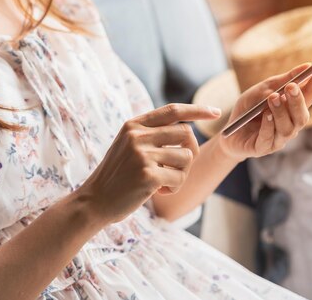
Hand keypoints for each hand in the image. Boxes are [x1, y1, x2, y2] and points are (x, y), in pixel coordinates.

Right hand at [75, 104, 220, 226]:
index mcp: (134, 125)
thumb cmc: (117, 176)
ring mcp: (142, 155)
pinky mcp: (148, 175)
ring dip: (181, 173)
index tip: (216, 112)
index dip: (197, 110)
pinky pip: (179, 178)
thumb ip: (151, 134)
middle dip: (190, 152)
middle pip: (186, 134)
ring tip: (163, 181)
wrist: (94, 201)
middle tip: (177, 168)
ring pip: (186, 157)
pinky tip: (157, 192)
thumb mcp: (128, 146)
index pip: (173, 110)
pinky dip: (174, 187)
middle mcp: (138, 136)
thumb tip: (188, 130)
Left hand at [217, 63, 311, 160]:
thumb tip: (305, 67)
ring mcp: (278, 139)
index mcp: (292, 110)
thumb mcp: (261, 90)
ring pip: (288, 128)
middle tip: (291, 86)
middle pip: (302, 115)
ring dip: (281, 112)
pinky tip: (265, 115)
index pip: (310, 96)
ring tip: (273, 98)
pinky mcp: (263, 148)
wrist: (228, 132)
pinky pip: (269, 138)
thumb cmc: (248, 110)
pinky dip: (268, 125)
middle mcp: (290, 125)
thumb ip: (281, 80)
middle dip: (298, 100)